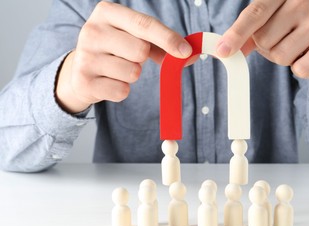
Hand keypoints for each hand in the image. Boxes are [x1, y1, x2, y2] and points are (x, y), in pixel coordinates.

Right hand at [56, 1, 191, 113]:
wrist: (79, 70)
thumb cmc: (115, 50)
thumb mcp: (133, 37)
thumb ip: (161, 44)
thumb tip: (190, 55)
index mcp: (107, 12)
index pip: (144, 24)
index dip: (168, 38)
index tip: (185, 51)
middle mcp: (92, 30)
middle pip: (140, 50)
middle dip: (142, 58)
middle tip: (129, 57)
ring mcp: (85, 57)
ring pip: (132, 73)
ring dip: (132, 75)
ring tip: (116, 69)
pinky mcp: (84, 81)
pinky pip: (122, 91)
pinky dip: (121, 90)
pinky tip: (108, 82)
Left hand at [217, 0, 308, 109]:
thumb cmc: (291, 34)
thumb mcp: (266, 29)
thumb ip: (244, 36)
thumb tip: (222, 50)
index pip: (254, 13)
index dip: (237, 34)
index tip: (223, 51)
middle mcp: (302, 0)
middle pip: (264, 38)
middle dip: (268, 48)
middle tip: (285, 41)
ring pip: (280, 55)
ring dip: (284, 59)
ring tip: (297, 48)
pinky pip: (299, 69)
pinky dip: (301, 70)